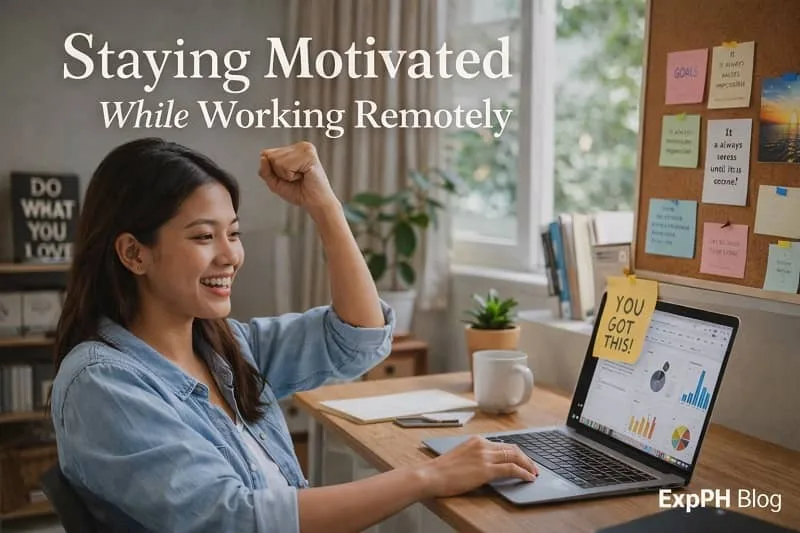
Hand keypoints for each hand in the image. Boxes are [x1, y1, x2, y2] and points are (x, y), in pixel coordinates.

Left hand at [259, 141, 337, 210]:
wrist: (315, 203)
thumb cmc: (299, 193)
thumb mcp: (275, 183)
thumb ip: (265, 171)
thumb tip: (263, 157)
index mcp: (292, 149)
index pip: (267, 154)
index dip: (273, 171)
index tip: (289, 177)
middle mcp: (299, 146)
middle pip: (270, 156)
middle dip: (279, 173)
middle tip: (295, 178)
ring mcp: (305, 148)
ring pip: (277, 161)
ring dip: (286, 175)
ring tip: (300, 177)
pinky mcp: (309, 155)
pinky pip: (286, 166)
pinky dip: (292, 176)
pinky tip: (304, 175)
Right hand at [416, 436, 538, 497]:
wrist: (431, 475)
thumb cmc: (442, 470)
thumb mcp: (461, 456)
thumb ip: (476, 456)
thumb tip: (490, 464)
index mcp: (476, 440)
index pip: (503, 444)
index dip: (516, 453)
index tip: (523, 460)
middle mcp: (482, 445)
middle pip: (512, 448)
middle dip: (526, 458)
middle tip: (533, 467)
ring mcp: (485, 456)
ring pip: (515, 457)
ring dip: (528, 465)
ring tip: (534, 473)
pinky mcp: (486, 469)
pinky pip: (511, 469)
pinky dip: (523, 473)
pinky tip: (528, 478)